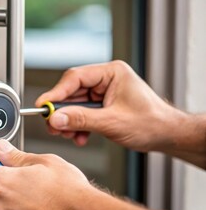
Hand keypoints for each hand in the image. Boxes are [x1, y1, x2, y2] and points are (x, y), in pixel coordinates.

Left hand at [0, 140, 96, 209]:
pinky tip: (38, 209)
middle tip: (26, 179)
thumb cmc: (69, 193)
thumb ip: (16, 156)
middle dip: (4, 181)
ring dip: (13, 199)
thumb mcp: (44, 162)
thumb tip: (2, 149)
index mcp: (1, 183)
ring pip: (1, 205)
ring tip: (37, 196)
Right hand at [35, 60, 183, 151]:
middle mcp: (105, 80)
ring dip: (69, 121)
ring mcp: (103, 93)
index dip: (56, 92)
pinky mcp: (103, 106)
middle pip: (72, 92)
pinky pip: (82, 113)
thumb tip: (55, 118)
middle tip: (52, 125)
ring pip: (75, 105)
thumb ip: (81, 119)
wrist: (167, 136)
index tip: (42, 105)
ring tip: (67, 134)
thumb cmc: (151, 123)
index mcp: (111, 72)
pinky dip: (78, 126)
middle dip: (62, 111)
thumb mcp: (112, 122)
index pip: (75, 78)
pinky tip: (80, 137)